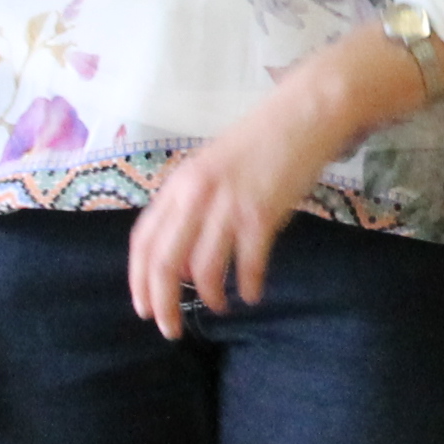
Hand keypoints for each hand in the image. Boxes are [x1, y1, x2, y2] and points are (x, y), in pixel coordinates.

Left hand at [127, 69, 351, 339]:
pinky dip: (249, 285)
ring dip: (208, 297)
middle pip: (164, 262)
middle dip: (163, 303)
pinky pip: (248, 263)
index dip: (138, 279)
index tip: (143, 307)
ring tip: (218, 308)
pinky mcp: (261, 212)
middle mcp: (195, 195)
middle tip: (170, 330)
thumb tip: (185, 258)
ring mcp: (228, 204)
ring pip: (203, 269)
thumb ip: (194, 206)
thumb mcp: (213, 169)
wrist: (304, 113)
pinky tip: (253, 294)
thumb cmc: (261, 141)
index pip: (143, 240)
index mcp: (179, 183)